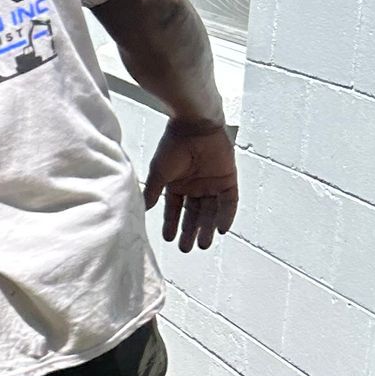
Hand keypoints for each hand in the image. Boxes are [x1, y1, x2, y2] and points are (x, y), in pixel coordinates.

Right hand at [144, 115, 237, 252]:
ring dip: (206, 228)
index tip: (168, 239)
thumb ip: (154, 192)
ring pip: (211, 211)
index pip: (175, 209)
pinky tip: (220, 230)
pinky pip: (229, 202)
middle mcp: (195, 186)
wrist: (194, 126)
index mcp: (178, 184)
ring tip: (203, 245)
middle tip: (187, 249)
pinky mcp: (228, 179)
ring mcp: (212, 183)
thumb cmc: (173, 146)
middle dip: (190, 231)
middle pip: (194, 214)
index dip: (171, 224)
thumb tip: (145, 210)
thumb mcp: (159, 173)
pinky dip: (225, 216)